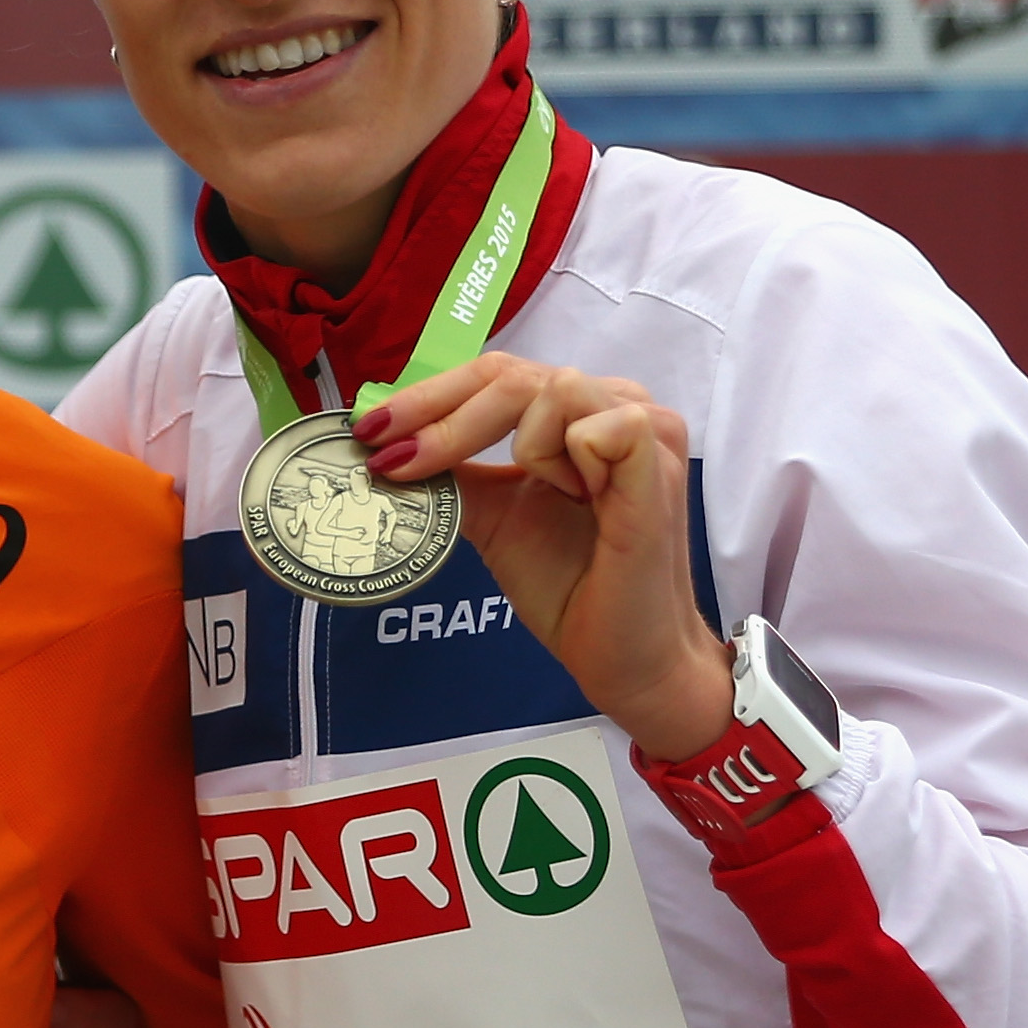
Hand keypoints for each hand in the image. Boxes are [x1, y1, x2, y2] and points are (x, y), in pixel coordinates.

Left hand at [357, 353, 729, 760]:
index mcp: (578, 410)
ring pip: (554, 387)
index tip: (369, 430)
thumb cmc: (569, 583)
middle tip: (392, 456)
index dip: (428, 397)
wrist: (620, 653)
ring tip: (551, 495)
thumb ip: (452, 473)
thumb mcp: (491, 516)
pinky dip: (571, 459)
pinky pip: (596, 426)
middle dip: (440, 415)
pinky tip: (585, 500)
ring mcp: (645, 427)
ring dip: (528, 445)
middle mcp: (614, 403)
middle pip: (511, 374)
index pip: (495, 376)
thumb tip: (385, 445)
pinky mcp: (658, 460)